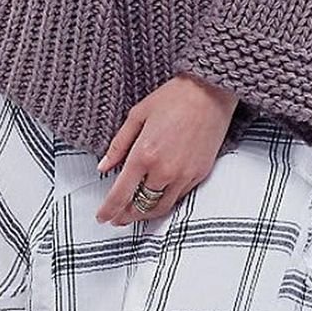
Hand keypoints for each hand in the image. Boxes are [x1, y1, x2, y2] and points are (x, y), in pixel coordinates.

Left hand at [94, 73, 239, 225]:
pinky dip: (165, 201)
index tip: (102, 217)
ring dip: (145, 214)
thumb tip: (103, 167)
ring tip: (135, 213)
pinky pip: (179, 197)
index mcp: (144, 154)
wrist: (209, 93)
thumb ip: (119, 145)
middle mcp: (164, 170)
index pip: (121, 194)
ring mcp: (184, 175)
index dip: (108, 210)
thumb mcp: (138, 115)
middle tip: (117, 218)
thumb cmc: (173, 98)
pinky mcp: (199, 174)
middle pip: (140, 207)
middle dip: (125, 216)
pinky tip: (157, 198)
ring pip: (161, 207)